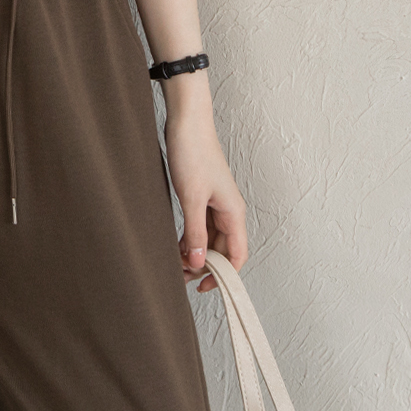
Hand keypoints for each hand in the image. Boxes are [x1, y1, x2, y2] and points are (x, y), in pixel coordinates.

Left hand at [164, 110, 247, 292]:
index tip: (203, 287)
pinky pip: (201, 227)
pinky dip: (190, 239)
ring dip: (195, 254)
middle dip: (204, 266)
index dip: (223, 276)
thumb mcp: (192, 198)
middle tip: (180, 277)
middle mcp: (229, 211)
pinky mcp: (202, 197)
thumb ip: (195, 233)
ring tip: (174, 264)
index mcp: (234, 213)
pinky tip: (176, 246)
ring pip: (210, 240)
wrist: (186, 123)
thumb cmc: (193, 154)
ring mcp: (216, 205)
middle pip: (222, 251)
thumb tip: (198, 264)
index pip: (236, 256)